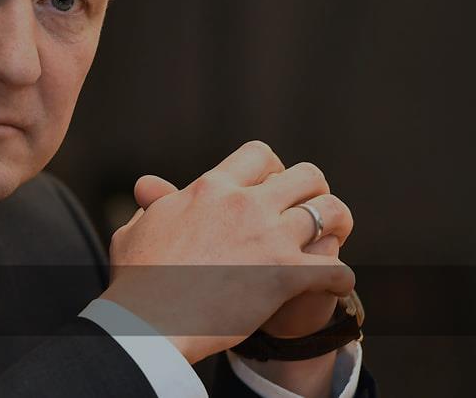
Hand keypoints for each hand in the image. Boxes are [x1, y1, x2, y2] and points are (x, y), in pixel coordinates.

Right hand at [102, 141, 354, 363]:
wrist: (147, 321)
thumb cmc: (136, 279)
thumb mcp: (135, 228)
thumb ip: (151, 204)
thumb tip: (147, 191)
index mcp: (211, 188)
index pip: (259, 155)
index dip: (273, 168)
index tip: (272, 186)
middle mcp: (246, 204)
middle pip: (306, 176)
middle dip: (314, 190)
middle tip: (310, 211)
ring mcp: (269, 238)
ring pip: (332, 212)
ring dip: (338, 225)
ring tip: (334, 240)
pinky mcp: (286, 275)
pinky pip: (335, 269)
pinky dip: (339, 278)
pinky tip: (334, 285)